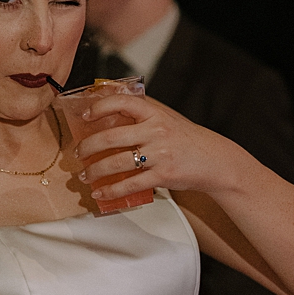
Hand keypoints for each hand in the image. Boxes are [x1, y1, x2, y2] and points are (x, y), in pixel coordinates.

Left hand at [70, 91, 246, 201]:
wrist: (215, 161)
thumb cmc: (186, 140)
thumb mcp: (166, 120)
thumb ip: (142, 117)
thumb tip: (108, 113)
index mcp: (156, 114)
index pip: (123, 102)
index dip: (100, 106)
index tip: (85, 115)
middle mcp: (156, 132)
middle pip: (110, 137)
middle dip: (87, 147)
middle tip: (78, 153)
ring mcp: (159, 154)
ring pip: (115, 163)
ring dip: (93, 171)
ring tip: (84, 175)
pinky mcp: (163, 176)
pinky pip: (129, 185)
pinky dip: (110, 191)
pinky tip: (100, 192)